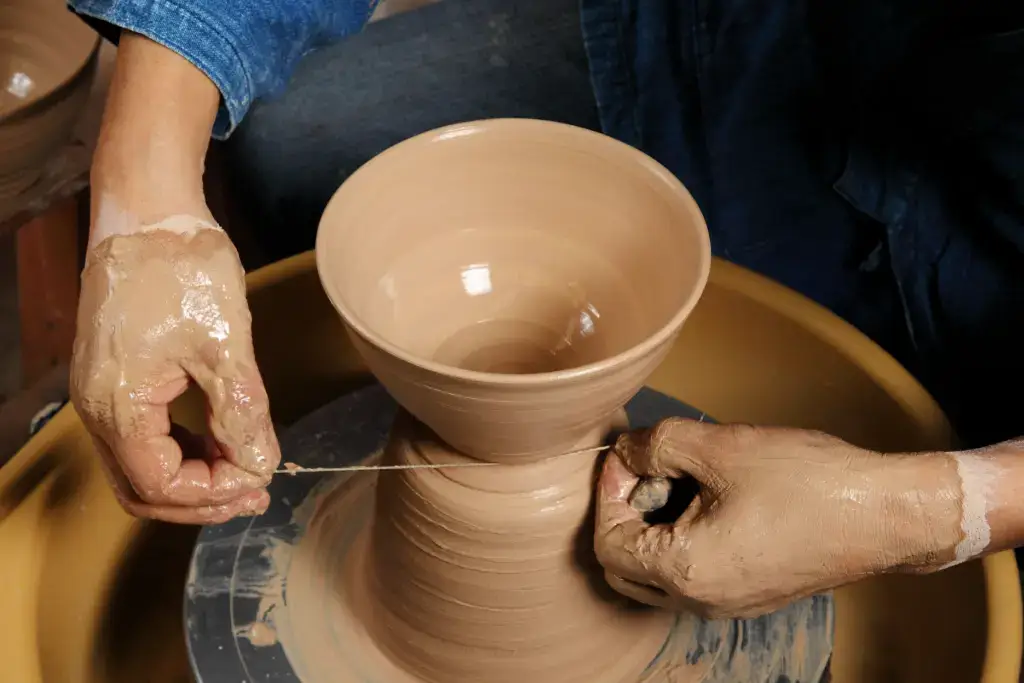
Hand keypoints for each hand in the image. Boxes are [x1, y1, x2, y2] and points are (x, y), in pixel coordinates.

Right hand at [71, 218, 279, 523]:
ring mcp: (102, 393)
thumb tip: (261, 464)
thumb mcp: (225, 346)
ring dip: (192, 479)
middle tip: (254, 492)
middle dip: (201, 499)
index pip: (160, 484)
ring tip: (244, 471)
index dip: (213, 494)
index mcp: (117, 405)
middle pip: (142, 489)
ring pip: (141, 467)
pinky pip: (142, 436)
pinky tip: (220, 443)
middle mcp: (98, 408)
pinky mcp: (116, 378)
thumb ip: (242, 414)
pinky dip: (181, 451)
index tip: (260, 479)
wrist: (150, 212)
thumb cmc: (183, 269)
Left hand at [594, 418, 961, 618]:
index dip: (608, 492)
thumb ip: (657, 445)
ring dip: (651, 528)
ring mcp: (726, 604)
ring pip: (656, 574)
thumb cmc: (807, 483)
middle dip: (622, 515)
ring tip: (679, 480)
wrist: (883, 514)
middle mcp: (700, 601)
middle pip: (623, 568)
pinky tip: (707, 499)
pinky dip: (680, 540)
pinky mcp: (749, 595)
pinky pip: (691, 576)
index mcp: (684, 572)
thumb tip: (625, 451)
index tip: (629, 456)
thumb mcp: (720, 448)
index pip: (608, 542)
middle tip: (647, 472)